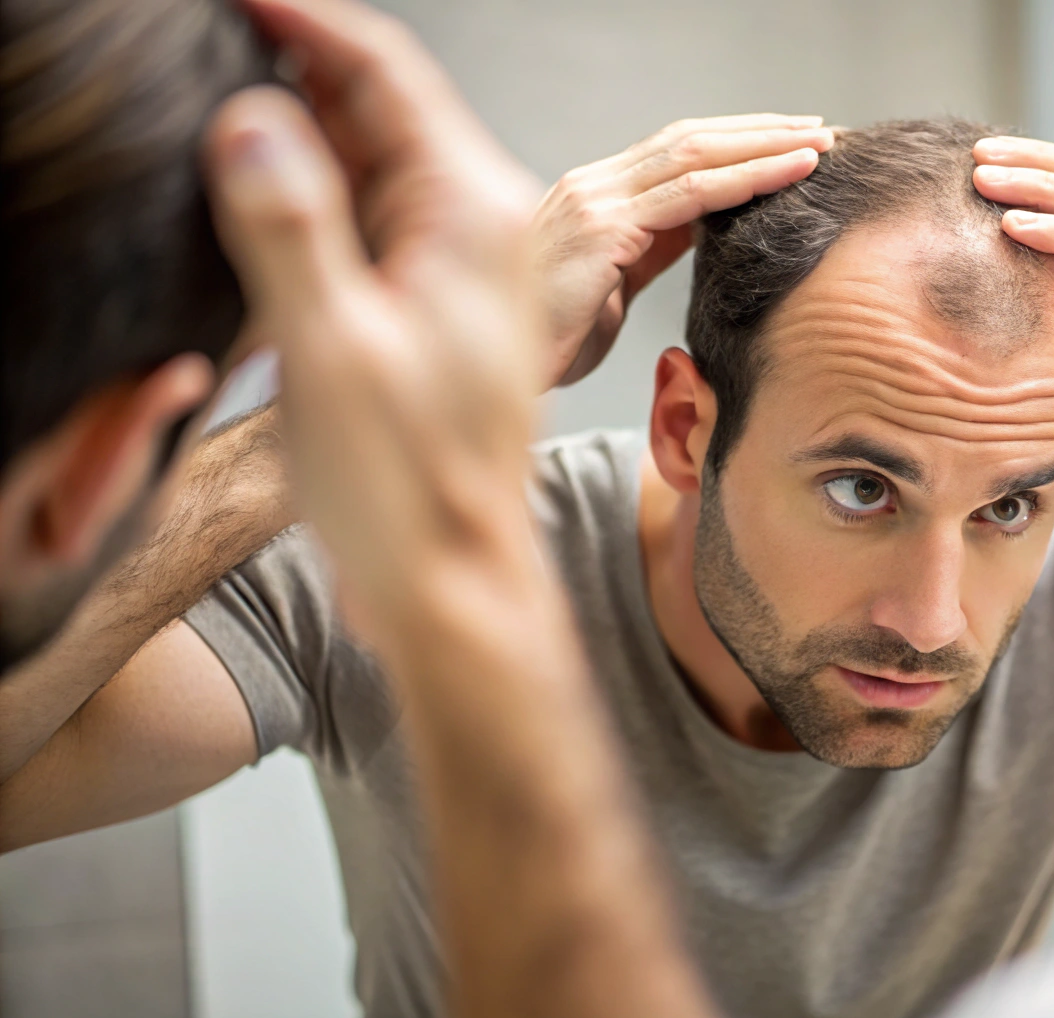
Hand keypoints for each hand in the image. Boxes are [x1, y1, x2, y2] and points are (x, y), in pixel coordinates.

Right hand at [204, 0, 549, 622]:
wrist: (452, 572)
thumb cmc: (407, 482)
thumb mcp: (331, 349)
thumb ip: (289, 224)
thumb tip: (254, 119)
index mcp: (471, 213)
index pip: (386, 71)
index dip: (307, 19)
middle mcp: (480, 223)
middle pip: (382, 101)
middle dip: (302, 61)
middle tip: (220, 36)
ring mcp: (461, 260)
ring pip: (374, 152)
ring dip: (308, 119)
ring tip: (228, 94)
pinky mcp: (436, 296)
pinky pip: (373, 208)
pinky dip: (320, 182)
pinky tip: (263, 181)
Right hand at [536, 115, 831, 386]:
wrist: (500, 375)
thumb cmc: (555, 342)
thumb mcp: (613, 286)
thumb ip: (651, 248)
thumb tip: (702, 227)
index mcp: (594, 196)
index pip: (676, 150)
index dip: (737, 141)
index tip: (791, 142)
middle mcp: (591, 186)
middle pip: (690, 139)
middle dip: (760, 131)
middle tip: (820, 129)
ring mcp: (593, 202)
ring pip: (696, 156)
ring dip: (764, 147)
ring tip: (818, 145)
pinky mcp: (600, 230)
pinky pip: (688, 196)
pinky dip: (744, 181)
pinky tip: (786, 176)